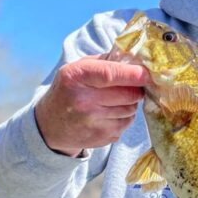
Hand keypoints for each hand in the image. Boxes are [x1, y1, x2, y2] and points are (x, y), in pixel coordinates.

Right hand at [34, 56, 149, 155]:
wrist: (49, 125)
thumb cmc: (69, 90)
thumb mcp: (77, 69)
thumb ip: (105, 61)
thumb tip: (136, 59)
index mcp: (76, 77)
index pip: (111, 74)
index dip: (134, 74)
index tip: (148, 73)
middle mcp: (83, 101)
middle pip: (128, 93)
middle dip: (136, 88)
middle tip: (130, 85)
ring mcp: (92, 122)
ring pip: (131, 109)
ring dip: (130, 103)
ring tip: (114, 100)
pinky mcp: (101, 137)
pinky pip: (126, 124)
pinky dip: (124, 117)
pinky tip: (110, 114)